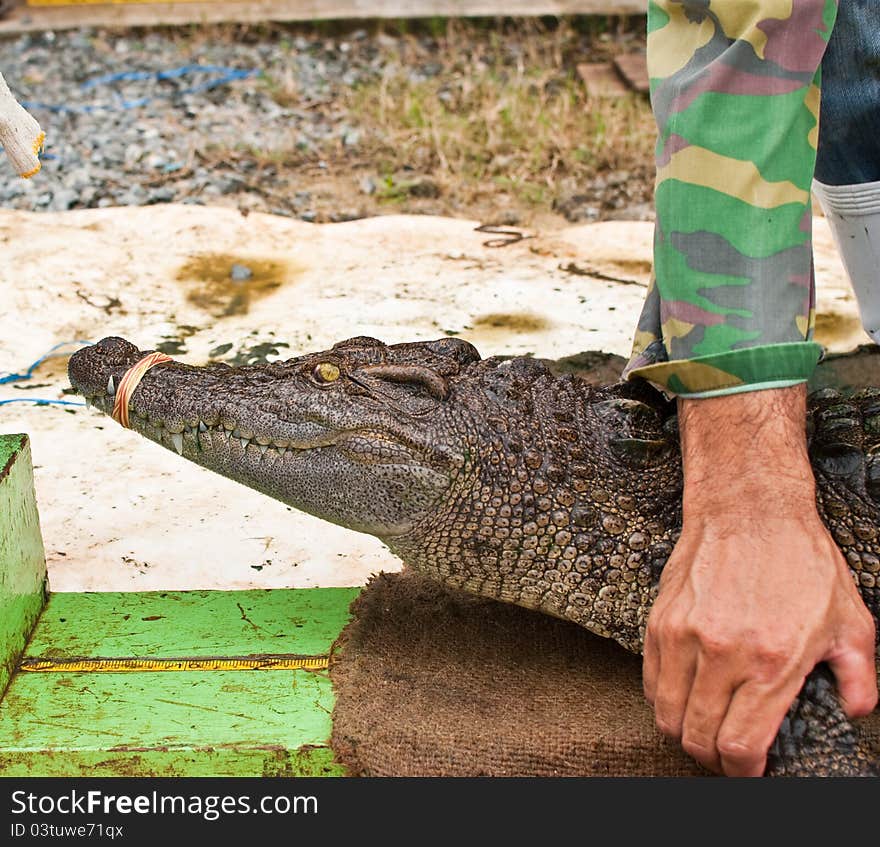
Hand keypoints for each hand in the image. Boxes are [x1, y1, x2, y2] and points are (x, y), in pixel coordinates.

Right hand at [642, 385, 876, 776]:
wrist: (750, 509)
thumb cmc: (801, 561)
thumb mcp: (851, 621)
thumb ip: (860, 677)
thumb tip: (855, 712)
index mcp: (772, 662)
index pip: (739, 746)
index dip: (743, 772)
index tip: (750, 770)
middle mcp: (721, 654)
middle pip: (697, 737)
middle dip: (712, 759)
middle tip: (727, 753)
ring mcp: (684, 636)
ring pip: (667, 715)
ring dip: (684, 731)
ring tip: (702, 726)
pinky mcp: (660, 620)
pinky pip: (650, 681)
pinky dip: (664, 699)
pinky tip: (685, 694)